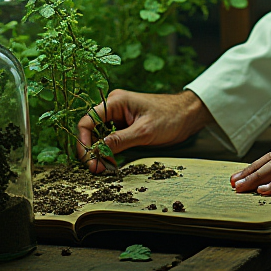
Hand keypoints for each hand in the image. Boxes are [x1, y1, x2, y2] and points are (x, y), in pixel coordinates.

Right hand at [78, 89, 213, 172]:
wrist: (187, 115)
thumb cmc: (170, 117)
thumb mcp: (144, 131)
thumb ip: (120, 140)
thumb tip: (98, 151)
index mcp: (116, 101)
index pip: (87, 120)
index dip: (83, 141)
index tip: (88, 160)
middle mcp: (114, 106)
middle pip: (91, 129)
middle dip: (90, 150)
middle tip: (96, 169)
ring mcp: (119, 116)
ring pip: (99, 136)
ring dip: (99, 152)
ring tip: (102, 169)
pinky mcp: (126, 125)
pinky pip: (110, 138)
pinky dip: (108, 151)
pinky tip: (110, 163)